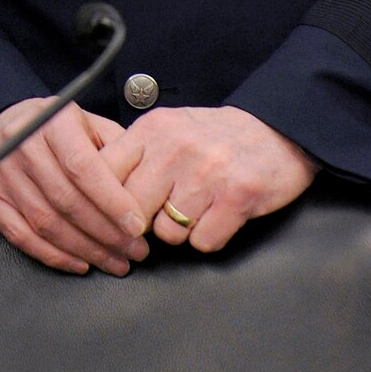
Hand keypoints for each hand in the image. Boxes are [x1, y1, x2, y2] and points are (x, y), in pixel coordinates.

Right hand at [0, 100, 149, 274]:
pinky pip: (22, 236)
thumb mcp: (89, 123)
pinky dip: (54, 256)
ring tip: (115, 261)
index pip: (83, 167)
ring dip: (86, 249)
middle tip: (135, 251)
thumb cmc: (56, 128)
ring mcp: (0, 171)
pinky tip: (80, 263)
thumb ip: (117, 148)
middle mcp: (21, 144)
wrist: (3, 122)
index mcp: (52, 121)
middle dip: (106, 233)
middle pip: (66, 200)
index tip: (137, 225)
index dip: (112, 200)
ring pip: (46, 223)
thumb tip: (148, 184)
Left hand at [100, 105, 317, 252]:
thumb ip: (133, 154)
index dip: (102, 203)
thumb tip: (90, 188)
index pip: (103, 173)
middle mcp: (175, 148)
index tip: (111, 215)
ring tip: (197, 210)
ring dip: (179, 232)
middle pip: (131, 210)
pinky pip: (203, 242)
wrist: (279, 130)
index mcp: (152, 129)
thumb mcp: (168, 129)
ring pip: (166, 233)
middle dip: (141, 224)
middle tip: (159, 218)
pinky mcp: (238, 197)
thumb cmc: (215, 136)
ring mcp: (207, 173)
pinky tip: (218, 217)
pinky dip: (209, 238)